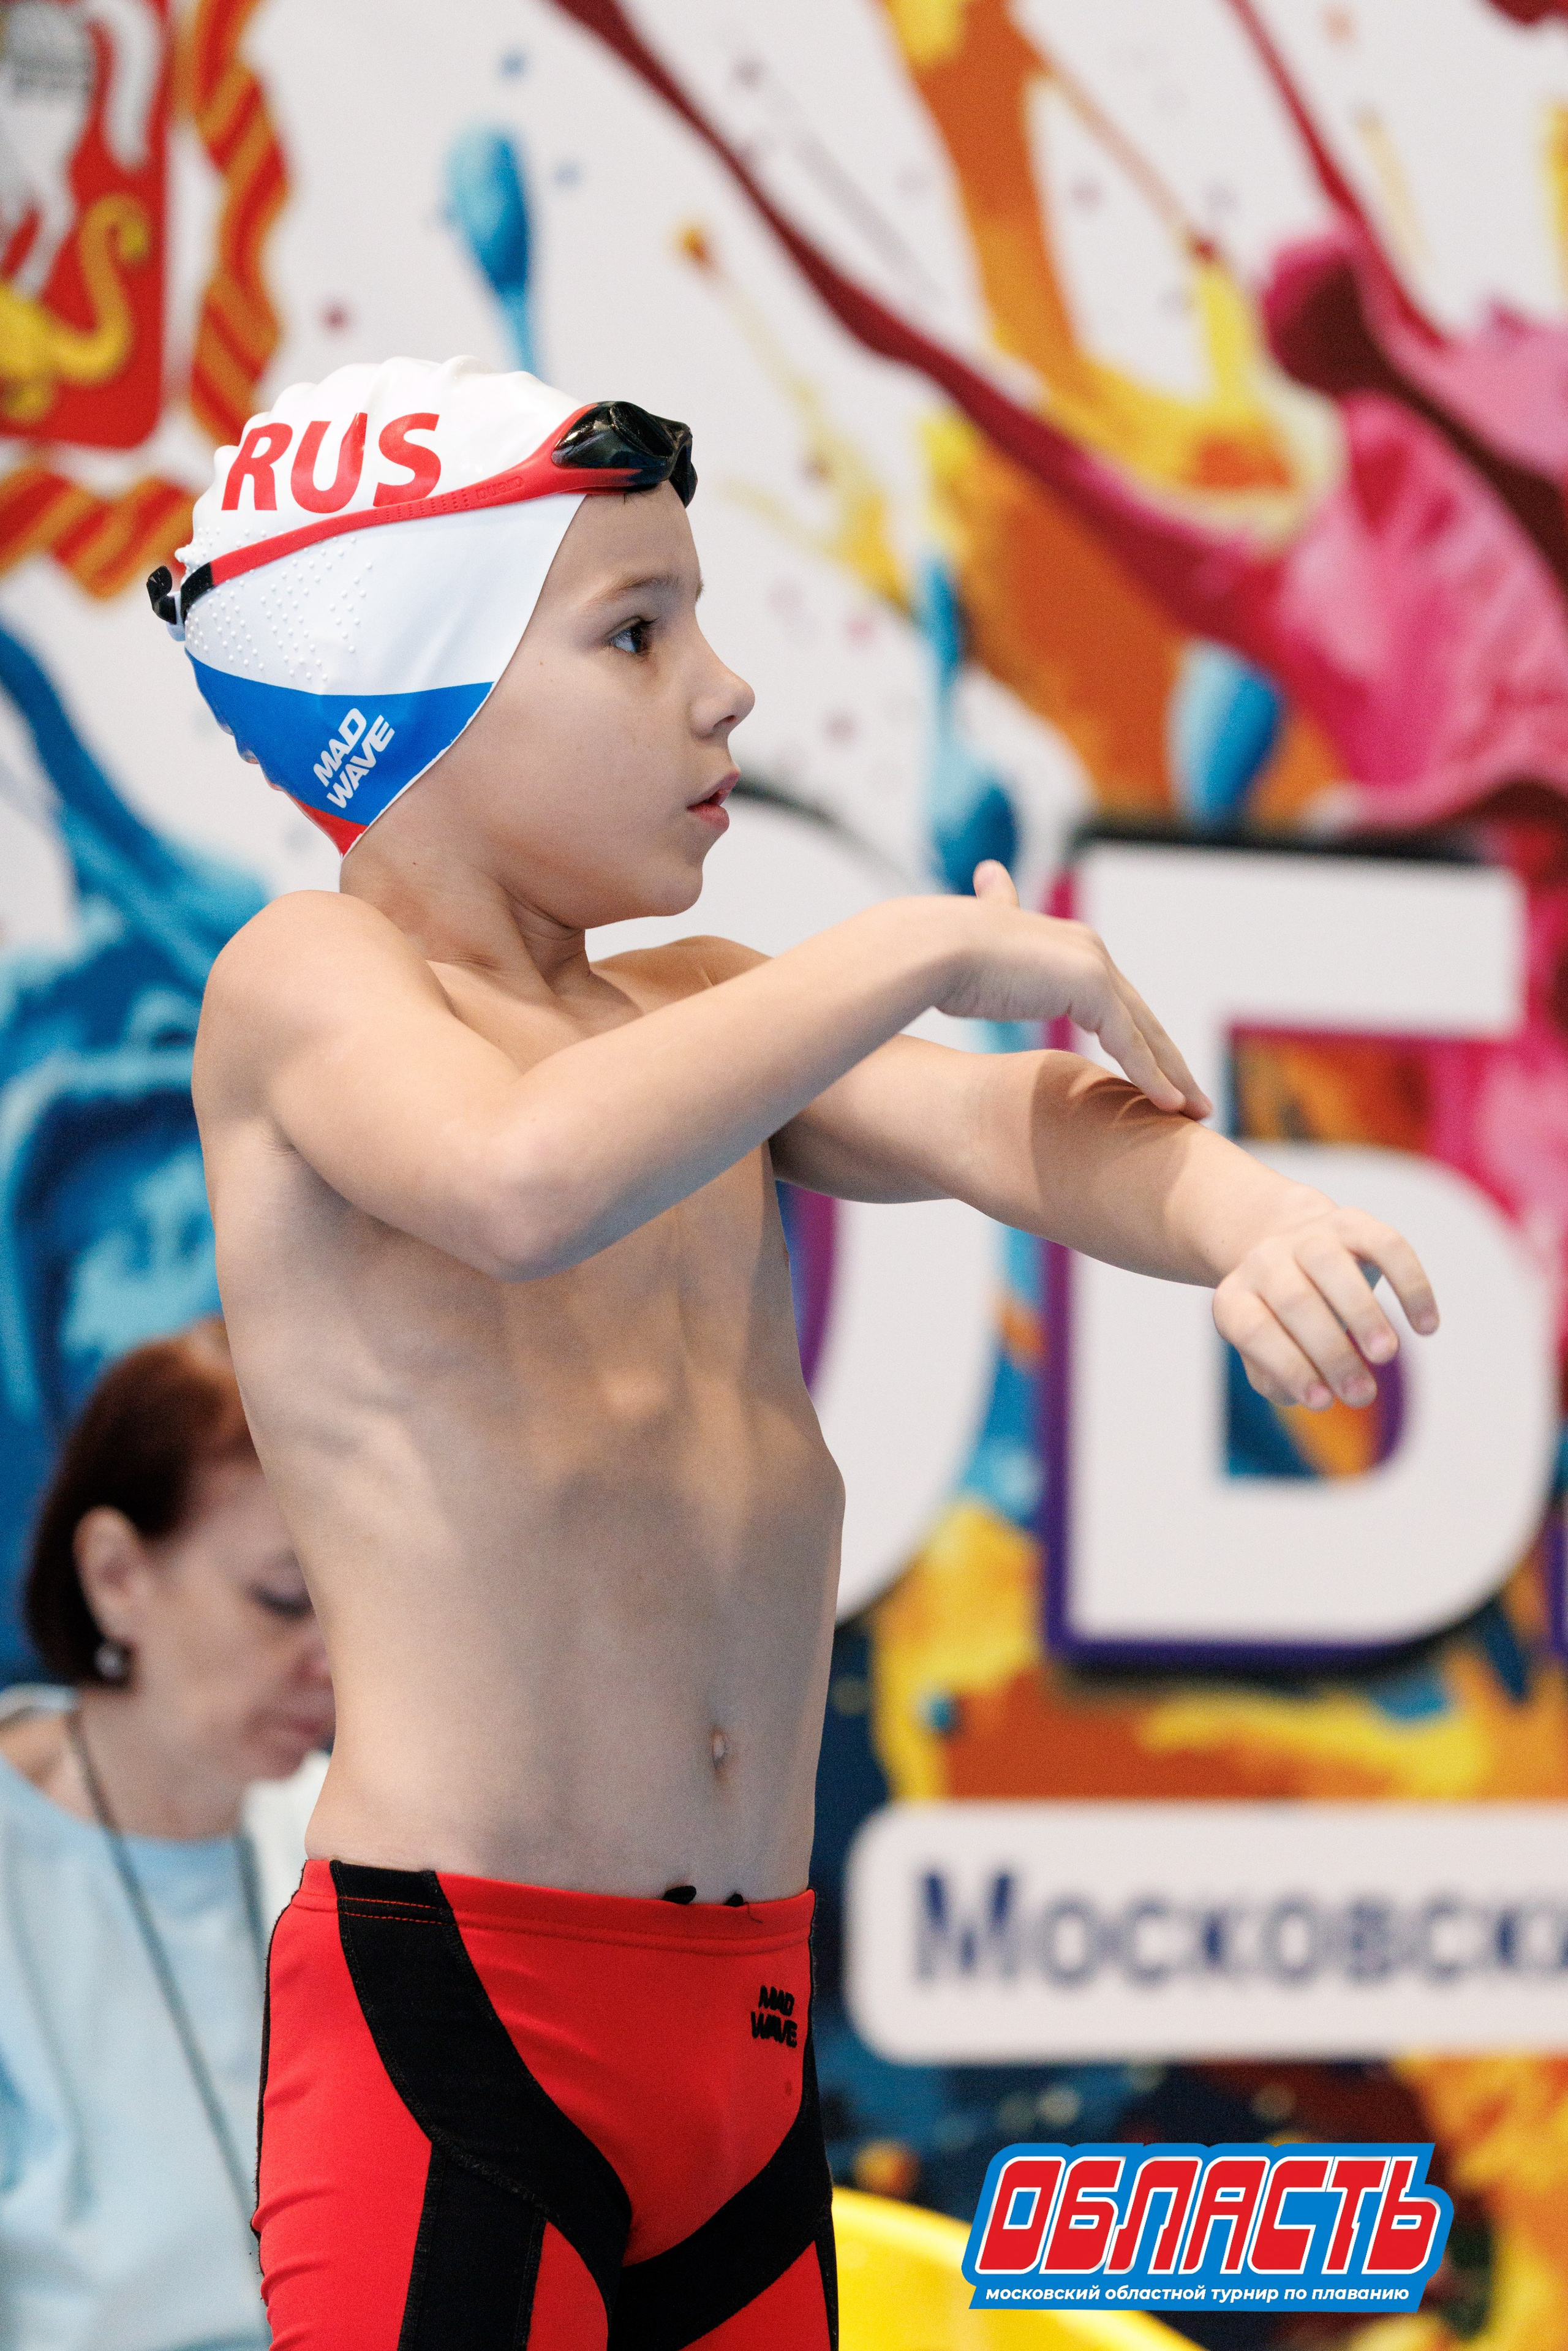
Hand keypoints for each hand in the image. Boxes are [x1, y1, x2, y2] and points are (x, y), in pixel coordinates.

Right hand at [933, 862, 1211, 1117]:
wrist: (936, 947)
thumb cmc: (947, 957)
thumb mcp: (982, 946)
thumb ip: (998, 922)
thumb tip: (989, 872)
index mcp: (1070, 947)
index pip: (1117, 1003)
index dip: (1140, 1041)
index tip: (1158, 1075)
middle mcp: (1091, 951)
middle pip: (1142, 1019)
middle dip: (1170, 1062)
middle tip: (1194, 1100)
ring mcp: (1094, 967)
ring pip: (1145, 1034)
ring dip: (1173, 1077)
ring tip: (1195, 1112)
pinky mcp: (1090, 988)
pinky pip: (1129, 1043)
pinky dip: (1152, 1077)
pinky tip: (1170, 1106)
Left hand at [1213, 1198, 1439, 1410]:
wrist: (1287, 1245)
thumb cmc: (1281, 1322)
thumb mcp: (1264, 1351)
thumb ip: (1277, 1378)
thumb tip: (1316, 1391)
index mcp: (1235, 1297)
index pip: (1253, 1330)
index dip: (1287, 1366)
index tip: (1323, 1403)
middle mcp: (1265, 1261)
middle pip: (1294, 1300)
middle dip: (1331, 1351)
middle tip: (1363, 1394)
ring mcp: (1308, 1236)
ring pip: (1331, 1265)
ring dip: (1362, 1313)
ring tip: (1385, 1356)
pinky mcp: (1351, 1221)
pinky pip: (1386, 1244)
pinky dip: (1411, 1285)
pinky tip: (1426, 1327)